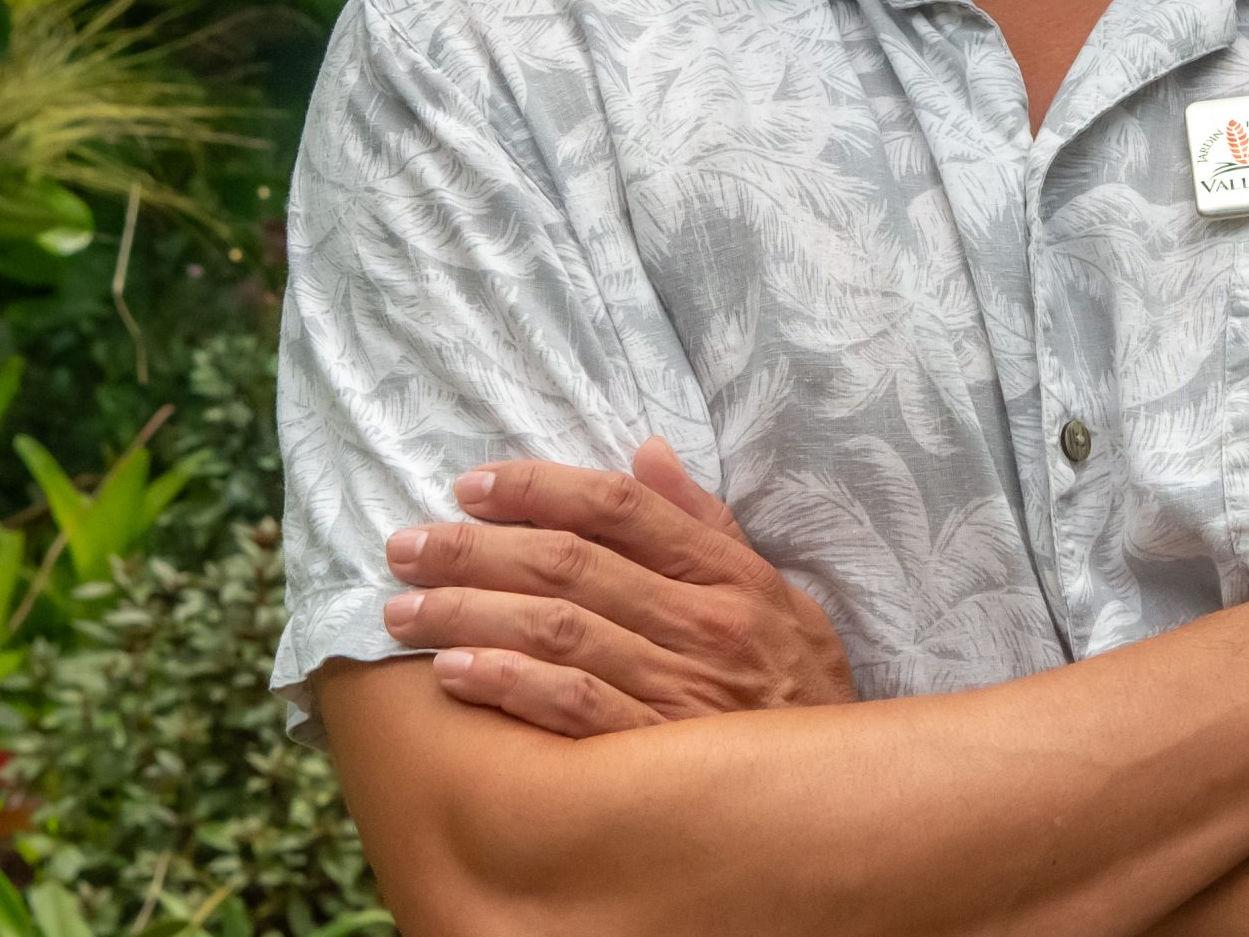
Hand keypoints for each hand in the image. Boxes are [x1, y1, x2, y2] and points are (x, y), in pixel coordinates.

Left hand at [381, 438, 858, 737]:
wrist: (844, 796)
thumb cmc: (797, 686)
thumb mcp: (774, 594)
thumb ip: (705, 524)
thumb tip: (645, 452)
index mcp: (725, 575)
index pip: (619, 509)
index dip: (539, 488)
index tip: (472, 484)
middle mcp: (699, 623)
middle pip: (571, 565)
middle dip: (477, 549)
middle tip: (407, 543)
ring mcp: (677, 690)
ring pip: (558, 632)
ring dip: (472, 613)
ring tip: (404, 606)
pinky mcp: (654, 756)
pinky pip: (572, 710)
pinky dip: (510, 685)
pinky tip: (456, 672)